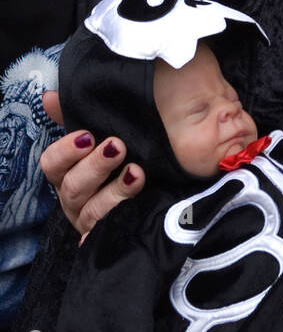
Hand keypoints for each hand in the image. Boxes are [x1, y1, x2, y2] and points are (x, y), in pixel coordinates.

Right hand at [40, 90, 144, 240]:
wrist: (182, 169)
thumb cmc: (136, 147)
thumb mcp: (112, 126)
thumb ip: (80, 112)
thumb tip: (50, 97)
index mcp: (70, 171)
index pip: (52, 163)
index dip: (65, 151)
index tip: (87, 135)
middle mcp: (77, 197)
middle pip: (71, 187)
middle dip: (94, 167)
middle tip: (118, 147)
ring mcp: (94, 219)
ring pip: (92, 211)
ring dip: (114, 191)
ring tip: (137, 173)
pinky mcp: (113, 235)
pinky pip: (110, 232)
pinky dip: (119, 219)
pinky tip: (134, 208)